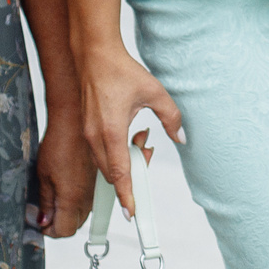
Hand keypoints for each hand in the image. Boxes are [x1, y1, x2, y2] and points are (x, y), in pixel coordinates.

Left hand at [31, 111, 97, 237]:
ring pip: (84, 213)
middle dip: (59, 223)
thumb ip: (46, 202)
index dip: (49, 231)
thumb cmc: (60, 142)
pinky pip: (90, 200)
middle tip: (44, 213)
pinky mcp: (99, 181)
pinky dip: (78, 201)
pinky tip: (66, 188)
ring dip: (69, 212)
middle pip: (75, 225)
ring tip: (54, 199)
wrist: (76, 121)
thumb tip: (44, 220)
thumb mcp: (44, 175)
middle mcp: (89, 198)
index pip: (64, 231)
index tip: (39, 223)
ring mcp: (96, 189)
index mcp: (73, 199)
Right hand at [76, 45, 183, 216]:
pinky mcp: (86, 129)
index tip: (132, 213)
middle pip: (112, 173)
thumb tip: (181, 138)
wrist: (94, 55)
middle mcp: (95, 136)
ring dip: (124, 161)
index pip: (119, 173)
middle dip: (133, 172)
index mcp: (111, 131)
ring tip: (142, 138)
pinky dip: (116, 152)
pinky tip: (131, 133)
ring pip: (105, 163)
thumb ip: (171, 118)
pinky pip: (100, 152)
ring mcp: (88, 133)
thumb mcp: (155, 93)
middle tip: (149, 151)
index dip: (127, 195)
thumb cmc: (122, 71)